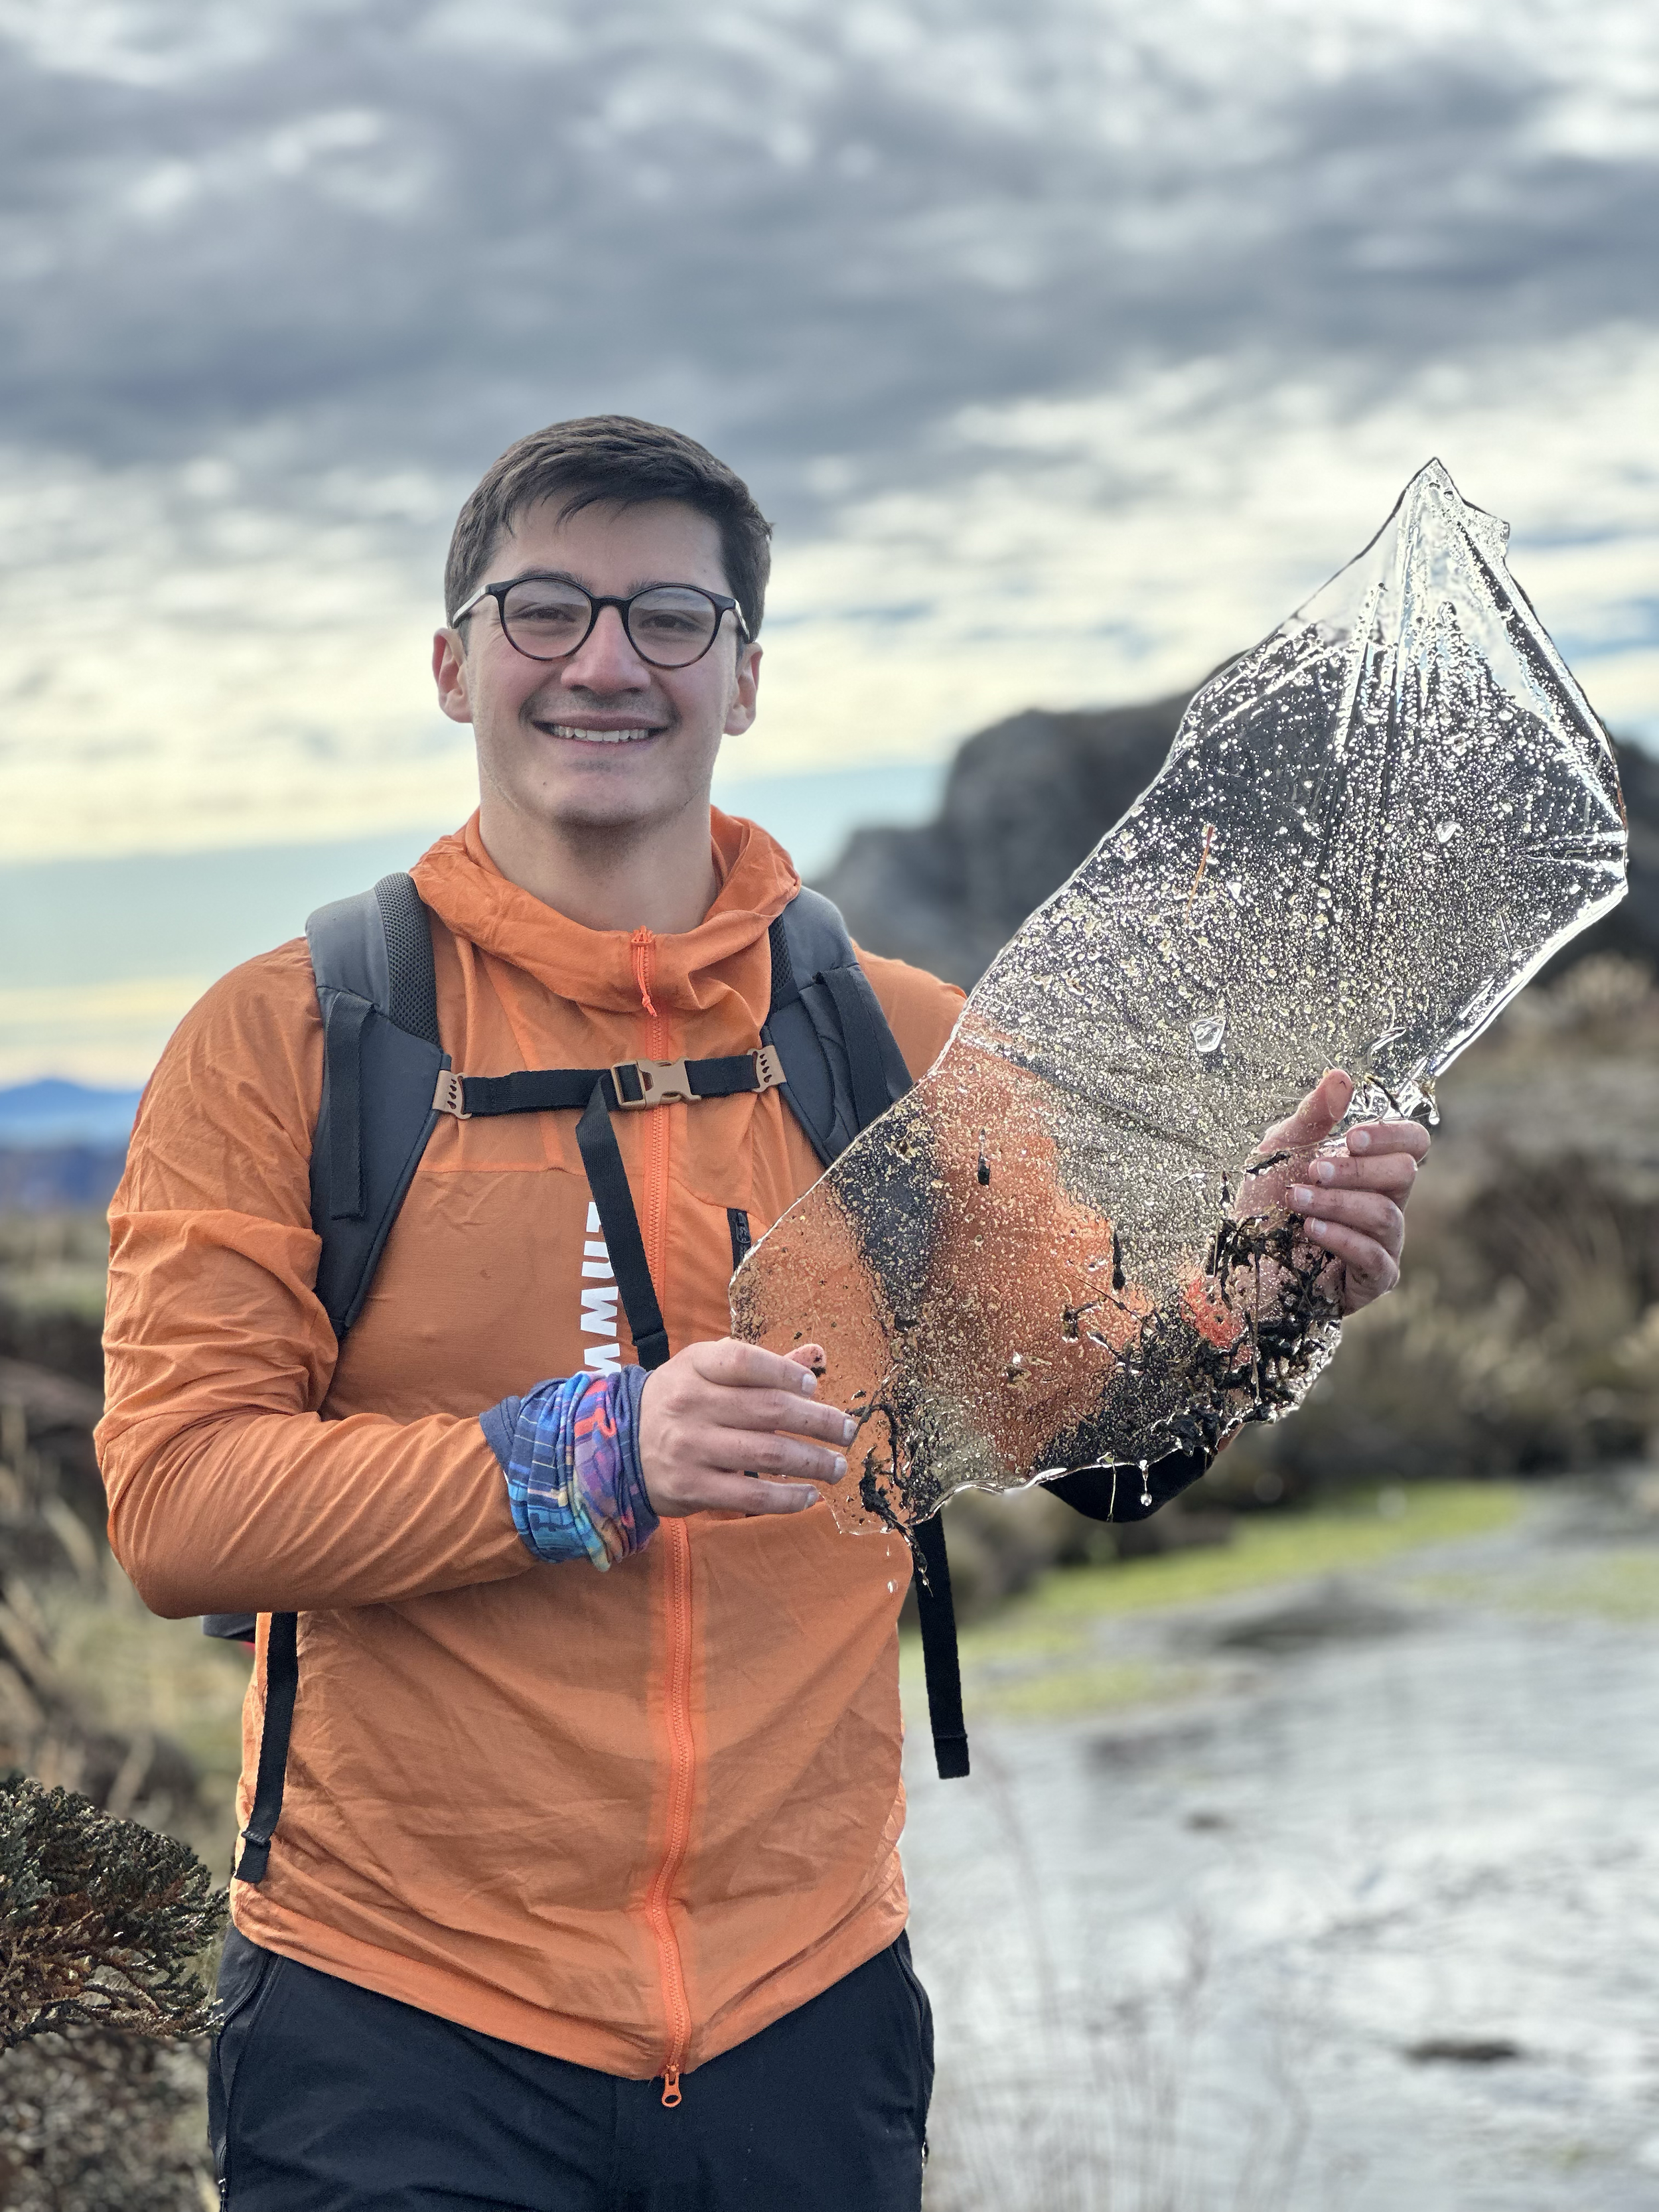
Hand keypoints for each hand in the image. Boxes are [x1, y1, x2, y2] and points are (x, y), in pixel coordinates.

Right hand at [638, 1338, 854, 1517]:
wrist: (620, 1447)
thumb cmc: (680, 1402)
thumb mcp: (706, 1371)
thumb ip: (760, 1366)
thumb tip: (816, 1355)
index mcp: (694, 1366)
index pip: (744, 1360)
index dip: (784, 1371)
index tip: (813, 1386)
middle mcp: (690, 1403)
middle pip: (767, 1410)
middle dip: (818, 1422)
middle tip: (848, 1431)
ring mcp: (690, 1447)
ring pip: (766, 1455)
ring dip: (812, 1462)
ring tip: (836, 1466)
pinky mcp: (691, 1488)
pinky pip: (750, 1497)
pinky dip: (787, 1498)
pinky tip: (809, 1495)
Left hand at [1242, 1068, 1429, 1314]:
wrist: (1237, 1262)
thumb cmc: (1261, 1205)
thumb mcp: (1280, 1151)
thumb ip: (1313, 1117)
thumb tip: (1340, 1077)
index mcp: (1371, 1168)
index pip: (1413, 1143)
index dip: (1392, 1135)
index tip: (1352, 1137)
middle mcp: (1384, 1202)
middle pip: (1405, 1174)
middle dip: (1355, 1170)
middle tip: (1314, 1171)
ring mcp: (1382, 1243)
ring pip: (1386, 1214)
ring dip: (1337, 1203)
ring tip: (1297, 1201)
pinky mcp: (1372, 1280)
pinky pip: (1376, 1256)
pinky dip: (1342, 1238)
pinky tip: (1312, 1230)